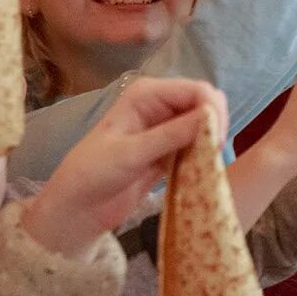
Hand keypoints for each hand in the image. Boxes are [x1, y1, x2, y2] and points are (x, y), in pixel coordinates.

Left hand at [25, 78, 227, 254]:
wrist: (79, 205)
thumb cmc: (94, 172)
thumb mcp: (131, 153)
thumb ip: (170, 135)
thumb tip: (209, 117)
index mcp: (147, 94)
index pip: (195, 90)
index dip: (212, 110)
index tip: (217, 141)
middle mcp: (159, 105)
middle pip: (204, 104)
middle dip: (214, 125)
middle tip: (215, 154)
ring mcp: (165, 128)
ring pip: (203, 127)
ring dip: (210, 143)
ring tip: (209, 165)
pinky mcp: (170, 151)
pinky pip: (197, 146)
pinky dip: (203, 156)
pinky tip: (202, 172)